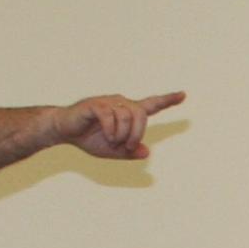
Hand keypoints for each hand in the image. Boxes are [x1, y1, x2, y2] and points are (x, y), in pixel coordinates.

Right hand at [54, 91, 183, 159]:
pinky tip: (106, 136)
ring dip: (122, 135)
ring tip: (112, 141)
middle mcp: (121, 103)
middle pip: (141, 115)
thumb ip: (130, 153)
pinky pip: (110, 116)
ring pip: (127, 117)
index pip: (151, 105)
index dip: (168, 100)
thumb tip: (147, 152)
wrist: (65, 132)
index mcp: (128, 113)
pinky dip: (110, 130)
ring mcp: (108, 102)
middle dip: (138, 134)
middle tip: (127, 146)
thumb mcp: (113, 151)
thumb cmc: (90, 139)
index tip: (183, 95)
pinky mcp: (96, 104)